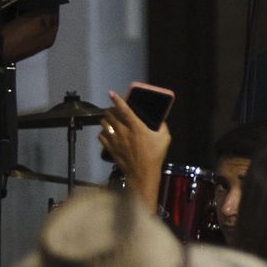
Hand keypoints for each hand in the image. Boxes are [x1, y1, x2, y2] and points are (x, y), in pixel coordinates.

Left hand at [99, 90, 170, 212]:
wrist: (143, 173)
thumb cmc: (155, 155)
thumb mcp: (165, 138)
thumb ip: (162, 126)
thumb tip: (160, 120)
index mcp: (137, 127)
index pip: (124, 109)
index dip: (117, 100)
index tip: (111, 93)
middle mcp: (123, 131)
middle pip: (110, 115)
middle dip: (111, 110)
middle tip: (114, 110)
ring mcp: (115, 140)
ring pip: (104, 124)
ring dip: (106, 120)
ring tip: (109, 120)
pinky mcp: (110, 148)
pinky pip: (101, 136)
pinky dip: (103, 132)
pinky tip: (107, 133)